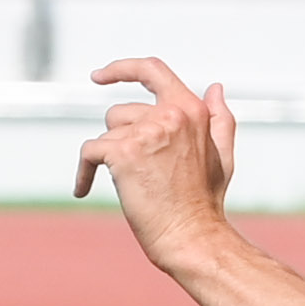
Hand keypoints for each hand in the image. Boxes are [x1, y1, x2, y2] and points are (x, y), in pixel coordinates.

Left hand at [70, 58, 243, 266]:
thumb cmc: (205, 202)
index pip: (153, 71)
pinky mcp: (123, 152)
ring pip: (106, 134)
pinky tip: (83, 190)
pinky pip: (89, 152)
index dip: (123, 68)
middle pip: (120, 113)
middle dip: (120, 141)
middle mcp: (170, 114)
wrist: (192, 237)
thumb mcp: (222, 154)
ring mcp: (146, 132)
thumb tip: (215, 88)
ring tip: (129, 185)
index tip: (99, 76)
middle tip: (138, 174)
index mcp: (192, 110)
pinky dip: (83, 172)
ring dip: (109, 158)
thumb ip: (219, 118)